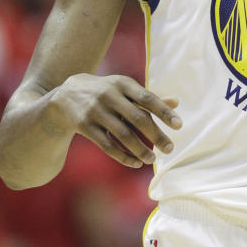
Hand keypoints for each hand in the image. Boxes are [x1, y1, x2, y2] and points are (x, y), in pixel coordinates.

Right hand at [51, 74, 181, 167]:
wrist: (66, 94)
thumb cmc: (106, 92)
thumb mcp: (125, 89)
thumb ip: (148, 97)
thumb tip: (177, 102)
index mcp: (123, 84)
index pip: (148, 98)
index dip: (164, 112)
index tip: (179, 125)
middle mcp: (110, 95)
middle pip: (138, 118)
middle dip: (156, 135)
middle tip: (170, 149)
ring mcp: (96, 111)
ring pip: (123, 135)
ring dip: (140, 149)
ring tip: (152, 159)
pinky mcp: (85, 126)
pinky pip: (107, 145)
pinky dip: (123, 156)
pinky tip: (135, 163)